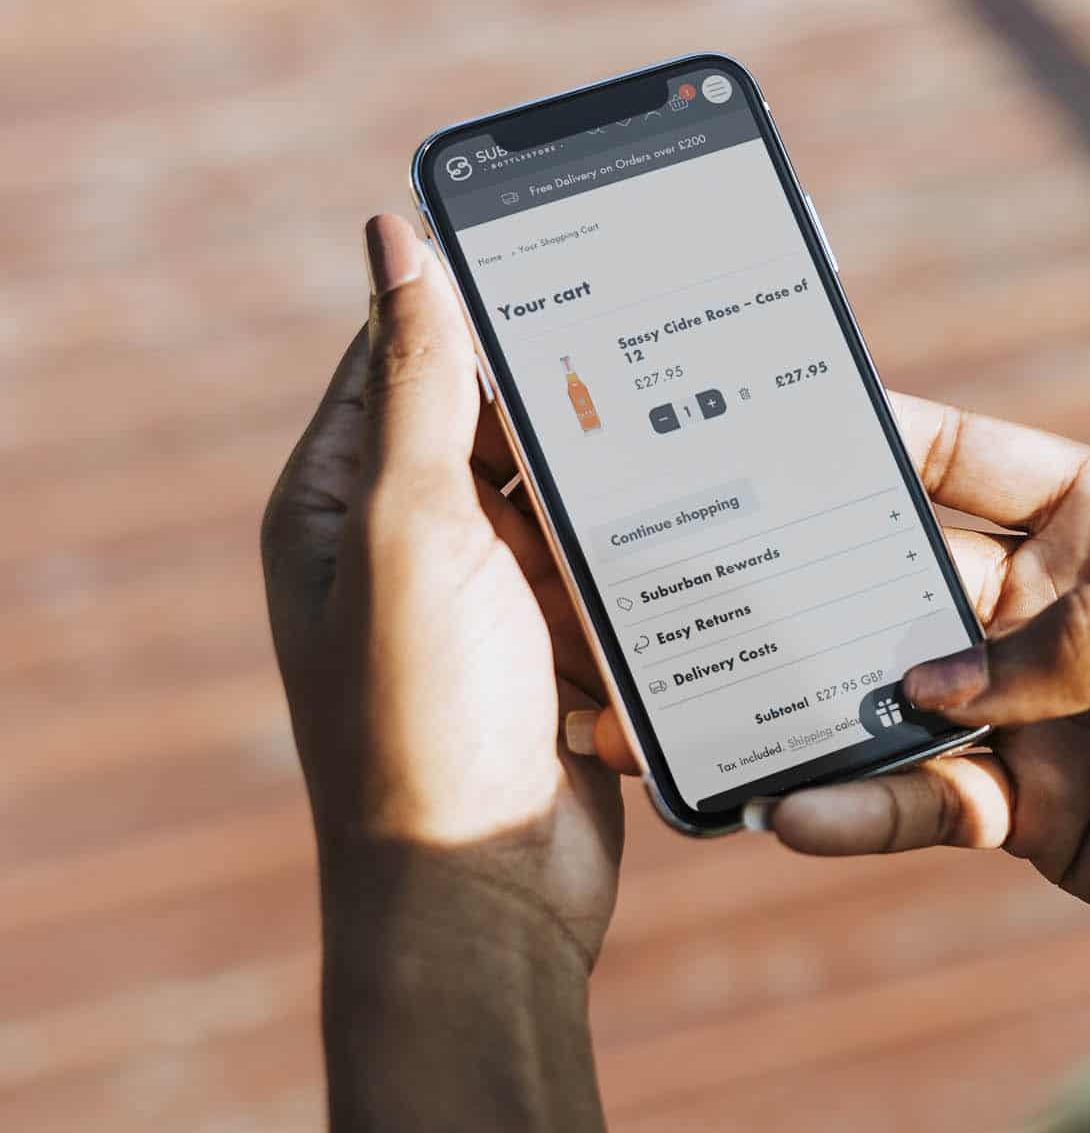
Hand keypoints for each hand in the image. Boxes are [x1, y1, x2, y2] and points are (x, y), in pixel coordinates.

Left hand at [262, 215, 628, 965]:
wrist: (484, 896)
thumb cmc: (422, 720)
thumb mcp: (413, 531)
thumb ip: (416, 384)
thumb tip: (396, 236)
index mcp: (338, 502)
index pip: (403, 351)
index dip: (476, 293)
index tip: (568, 241)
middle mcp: (406, 543)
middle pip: (502, 421)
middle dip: (576, 394)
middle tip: (668, 330)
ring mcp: (487, 600)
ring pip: (571, 493)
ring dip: (620, 478)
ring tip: (700, 424)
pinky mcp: (558, 647)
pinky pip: (611, 566)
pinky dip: (648, 548)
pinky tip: (709, 517)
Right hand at [749, 399, 1089, 953]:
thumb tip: (948, 676)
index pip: (974, 459)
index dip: (880, 433)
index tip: (771, 417)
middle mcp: (1061, 606)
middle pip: (906, 572)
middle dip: (811, 567)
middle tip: (705, 571)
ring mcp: (1038, 711)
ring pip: (895, 690)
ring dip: (815, 694)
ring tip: (718, 704)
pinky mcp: (1030, 810)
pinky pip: (923, 796)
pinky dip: (859, 803)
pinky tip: (797, 811)